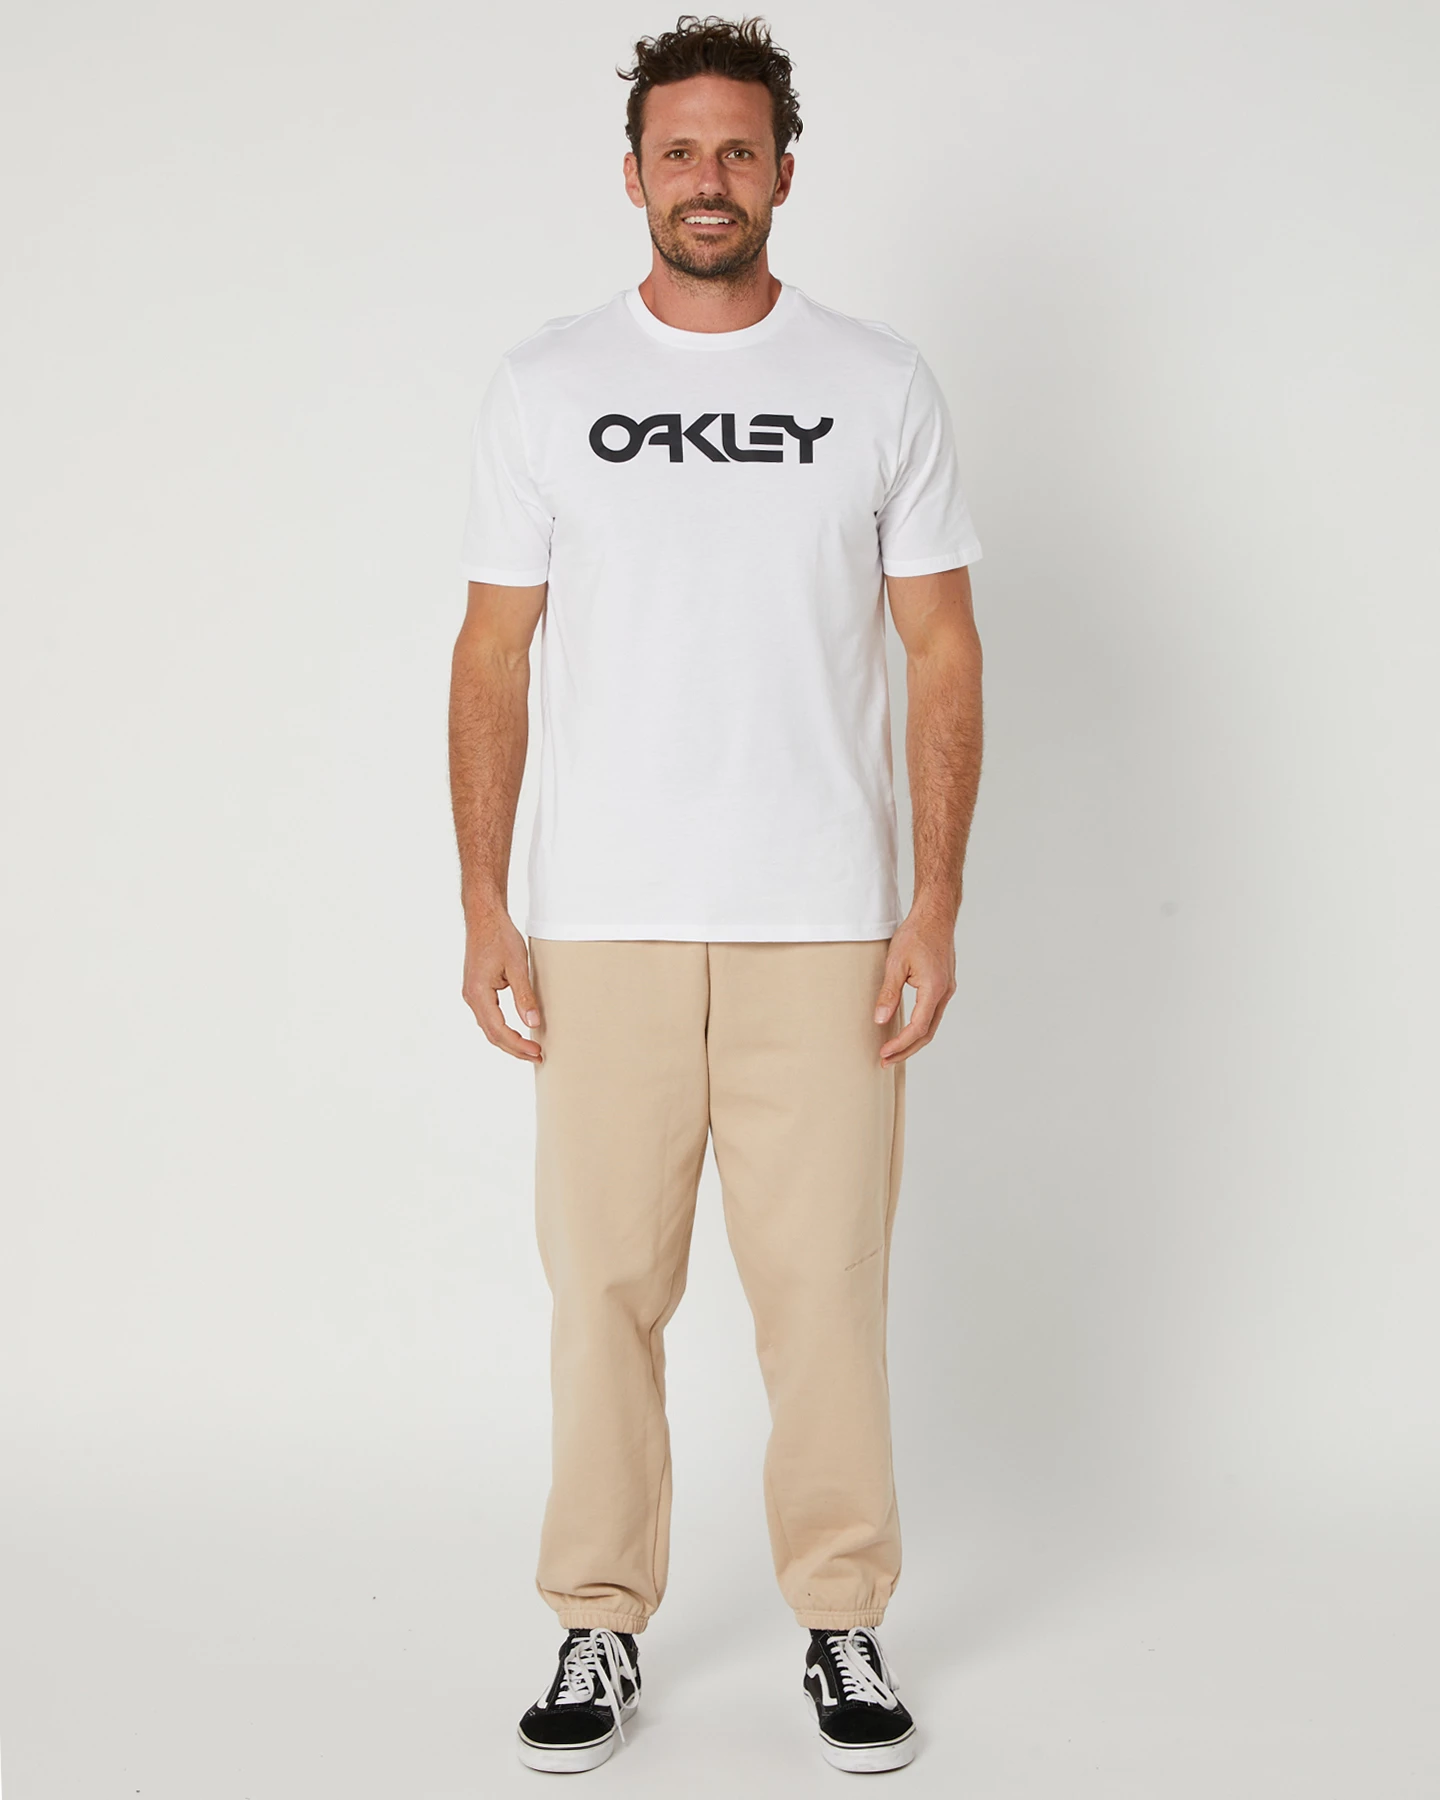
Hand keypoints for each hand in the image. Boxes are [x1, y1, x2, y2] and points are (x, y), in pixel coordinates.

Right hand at [462, 906, 542, 1061]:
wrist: (484, 917)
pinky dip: (502, 1028)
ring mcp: (472, 994)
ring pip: (489, 1027)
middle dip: (514, 1048)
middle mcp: (471, 997)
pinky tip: (516, 1032)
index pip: (498, 1030)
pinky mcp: (477, 989)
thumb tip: (532, 1023)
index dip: (518, 1045)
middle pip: (492, 1034)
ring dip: (508, 1040)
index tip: (537, 1052)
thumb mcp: (517, 966)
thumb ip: (524, 996)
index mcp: (478, 993)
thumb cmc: (499, 936)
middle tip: (537, 1056)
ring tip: (529, 1049)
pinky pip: (488, 1016)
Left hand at [873, 902, 957, 1064]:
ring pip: (931, 1025)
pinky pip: (932, 1014)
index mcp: (934, 989)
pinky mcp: (944, 986)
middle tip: (885, 1061)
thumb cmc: (916, 934)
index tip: (883, 1053)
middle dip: (906, 1050)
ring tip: (893, 1051)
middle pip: (927, 1033)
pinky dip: (919, 1027)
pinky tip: (905, 1029)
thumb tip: (880, 1020)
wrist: (936, 916)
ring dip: (913, 1040)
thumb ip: (888, 994)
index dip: (900, 1043)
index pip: (918, 1027)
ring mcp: (946, 990)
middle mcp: (944, 993)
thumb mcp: (895, 964)